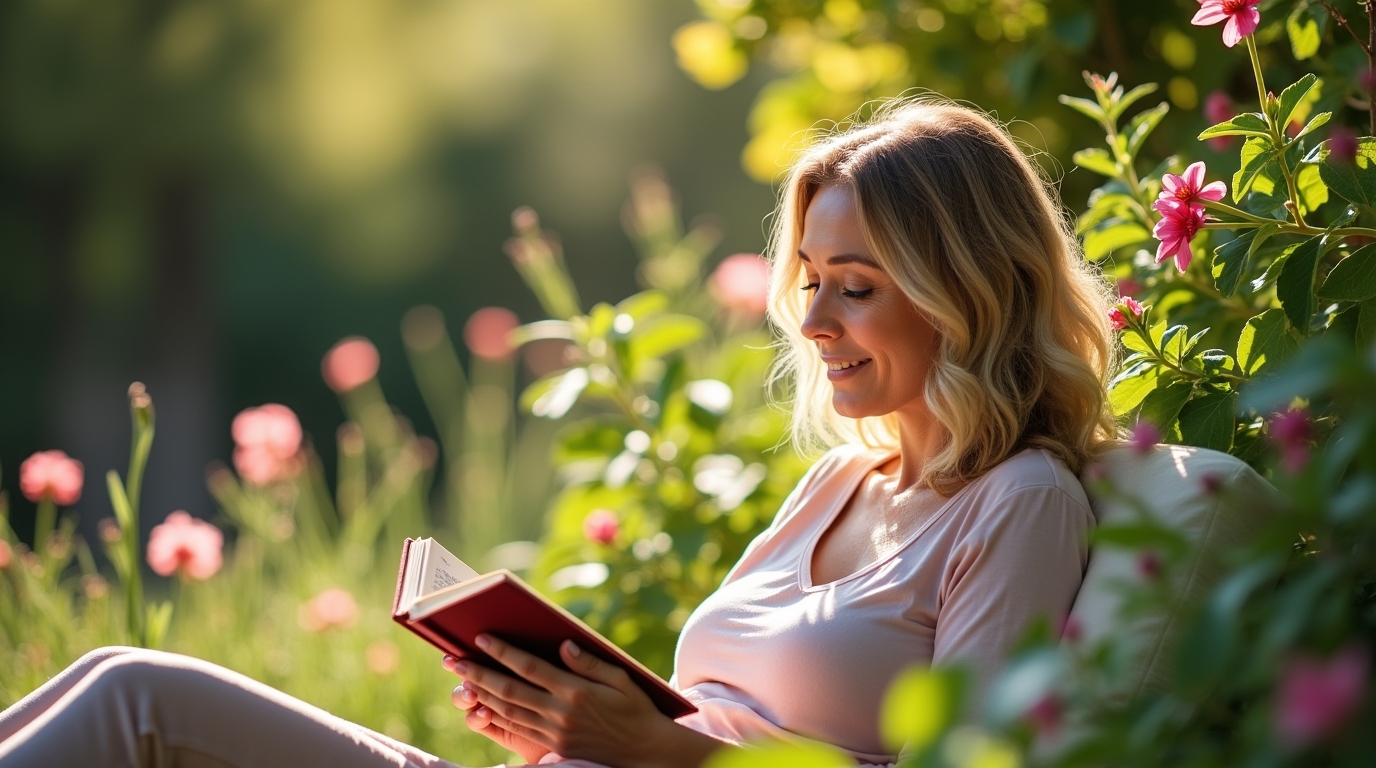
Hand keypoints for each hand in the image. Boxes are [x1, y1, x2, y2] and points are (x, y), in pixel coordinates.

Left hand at [448, 634, 676, 766]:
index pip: (530, 668)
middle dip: (477, 673)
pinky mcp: (552, 747)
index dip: (503, 652)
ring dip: (480, 693)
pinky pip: (517, 729)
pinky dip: (495, 716)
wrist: (645, 751)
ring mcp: (553, 733)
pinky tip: (481, 705)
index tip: (481, 638)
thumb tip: (563, 644)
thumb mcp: (622, 679)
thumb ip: (590, 662)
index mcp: (576, 692)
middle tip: (451, 659)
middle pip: (509, 690)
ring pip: (507, 711)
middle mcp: (560, 713)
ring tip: (459, 678)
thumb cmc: (635, 708)